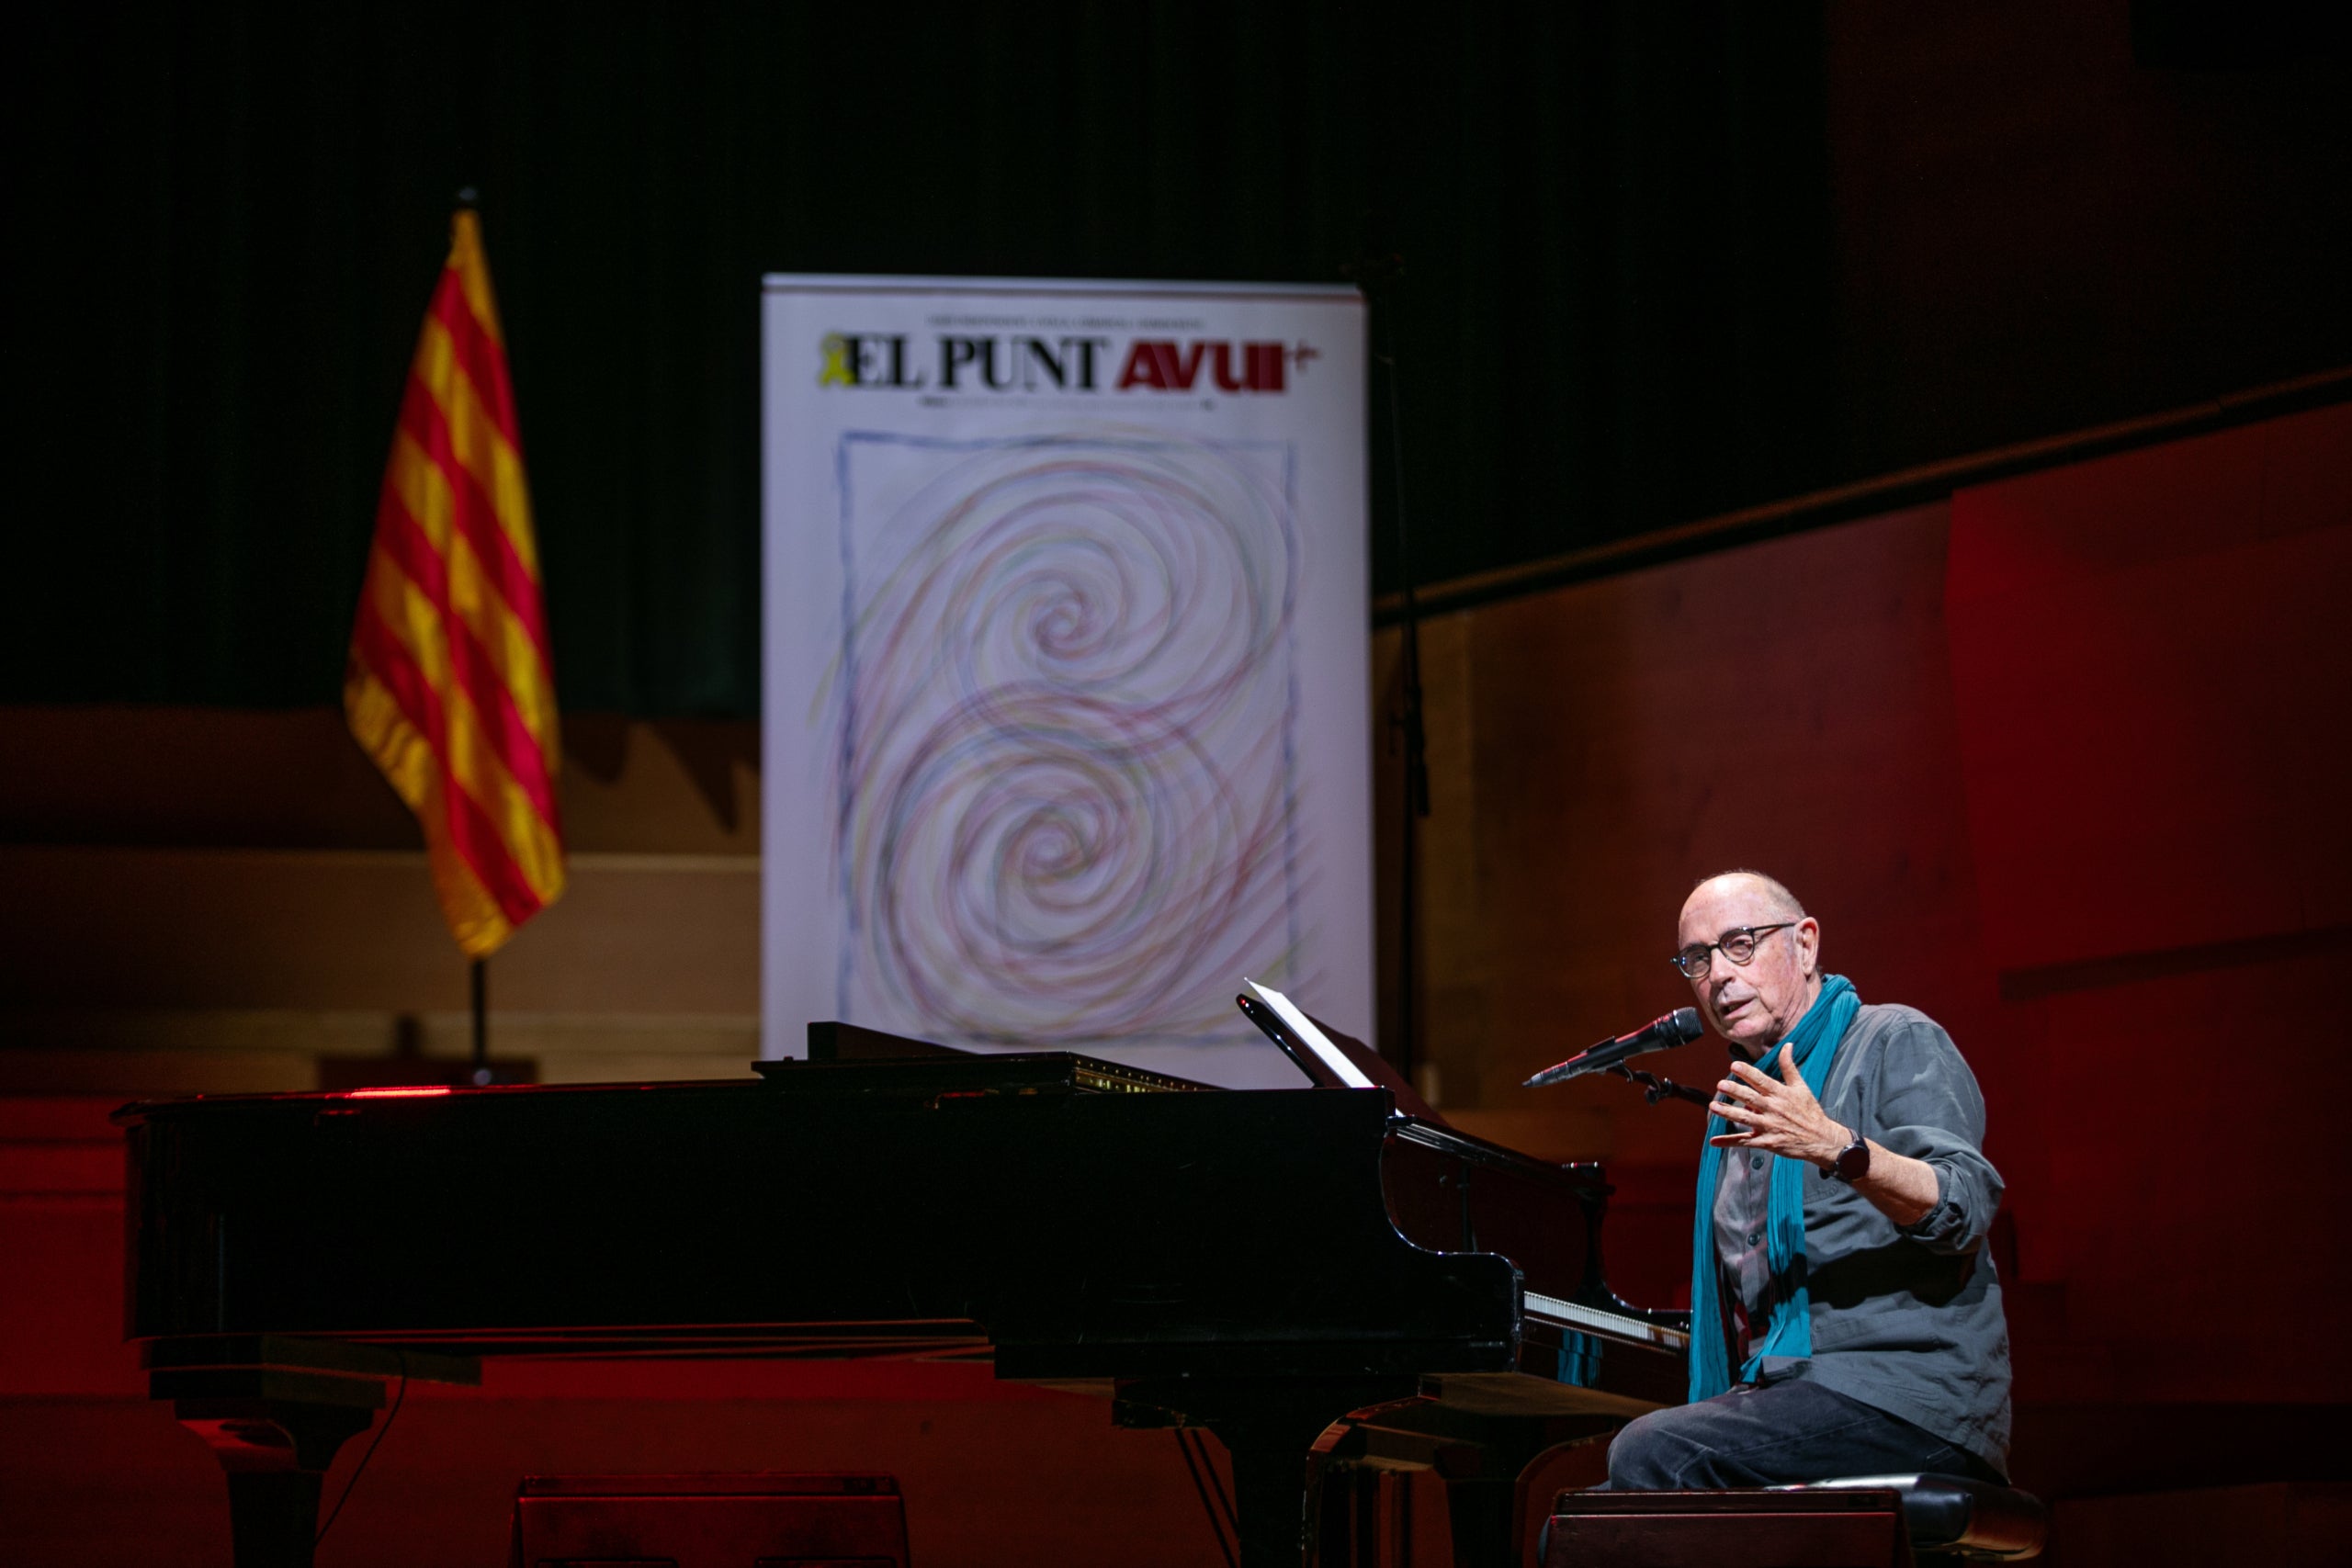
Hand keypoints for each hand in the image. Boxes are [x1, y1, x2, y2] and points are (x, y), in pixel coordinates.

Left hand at [1708, 1044, 1849, 1166]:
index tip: (1734, 1066)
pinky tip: (1713, 1140)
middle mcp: (1774, 1109)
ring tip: (1713, 1107)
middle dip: (1735, 1091)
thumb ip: (1789, 1066)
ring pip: (1745, 1119)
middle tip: (1720, 1084)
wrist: (1821, 1140)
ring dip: (1728, 1113)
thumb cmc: (1810, 1112)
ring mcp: (1769, 1126)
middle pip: (1751, 1099)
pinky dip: (1729, 1141)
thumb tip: (1787, 1045)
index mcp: (1781, 1094)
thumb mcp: (1801, 1087)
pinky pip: (1745, 1141)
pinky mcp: (1767, 1142)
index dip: (1748, 1073)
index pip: (1762, 1081)